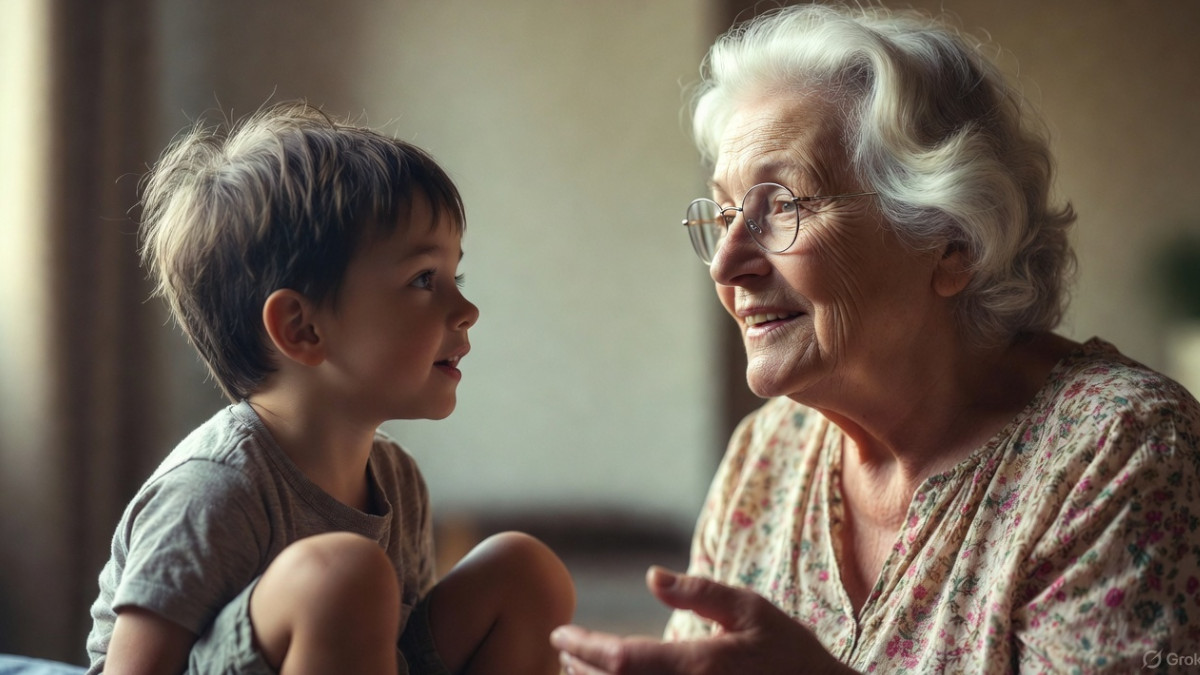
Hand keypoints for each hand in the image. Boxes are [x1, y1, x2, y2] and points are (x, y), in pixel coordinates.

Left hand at [551, 567, 849, 674]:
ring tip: (580, 672)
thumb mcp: (752, 610)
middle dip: (582, 672)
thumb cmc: (790, 654)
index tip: (559, 635)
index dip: (583, 648)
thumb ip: (699, 593)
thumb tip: (650, 577)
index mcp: (699, 665)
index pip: (622, 658)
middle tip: (565, 654)